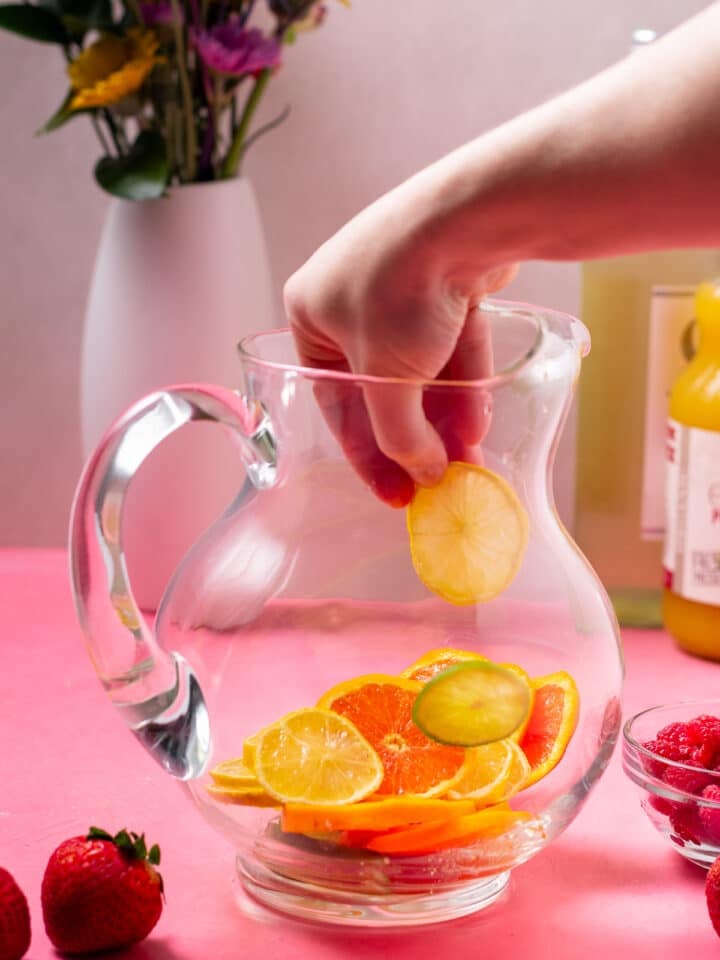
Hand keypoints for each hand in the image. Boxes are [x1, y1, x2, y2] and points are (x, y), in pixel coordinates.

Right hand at [284, 190, 516, 506]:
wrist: (468, 218)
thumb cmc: (402, 292)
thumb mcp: (388, 379)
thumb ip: (399, 436)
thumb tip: (422, 473)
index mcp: (311, 312)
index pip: (335, 400)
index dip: (365, 455)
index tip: (392, 492)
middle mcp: (351, 296)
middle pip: (382, 388)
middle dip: (413, 438)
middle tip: (434, 481)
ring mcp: (402, 286)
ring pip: (422, 368)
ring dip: (443, 417)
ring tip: (466, 461)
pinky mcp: (447, 281)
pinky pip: (451, 344)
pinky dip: (464, 381)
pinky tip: (478, 422)